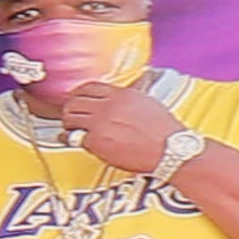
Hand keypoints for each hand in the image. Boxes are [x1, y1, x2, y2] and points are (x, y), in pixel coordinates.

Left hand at [44, 71, 181, 173]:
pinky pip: (74, 137)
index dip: (78, 94)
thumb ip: (131, 94)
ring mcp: (101, 124)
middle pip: (74, 101)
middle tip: (71, 116)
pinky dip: (71, 139)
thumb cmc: (164, 131)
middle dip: (70, 109)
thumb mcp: (148, 102)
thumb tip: (127, 88)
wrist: (170, 151)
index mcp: (121, 95)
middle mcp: (108, 106)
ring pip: (70, 117)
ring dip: (68, 123)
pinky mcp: (97, 142)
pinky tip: (73, 140)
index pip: (87, 87)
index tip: (77, 99)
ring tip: (72, 128)